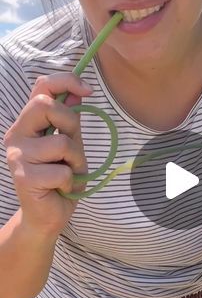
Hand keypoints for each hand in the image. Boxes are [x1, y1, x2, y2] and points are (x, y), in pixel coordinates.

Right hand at [4, 73, 92, 235]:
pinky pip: (62, 171)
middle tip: (73, 149)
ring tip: (67, 173)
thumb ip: (70, 120)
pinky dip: (70, 181)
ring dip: (75, 161)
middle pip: (45, 106)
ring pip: (61, 142)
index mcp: (27, 123)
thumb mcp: (70, 144)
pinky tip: (59, 188)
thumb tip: (79, 91)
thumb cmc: (59, 178)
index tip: (88, 90)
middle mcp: (17, 135)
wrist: (47, 216)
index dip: (66, 81)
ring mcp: (17, 155)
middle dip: (71, 124)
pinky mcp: (24, 177)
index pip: (41, 87)